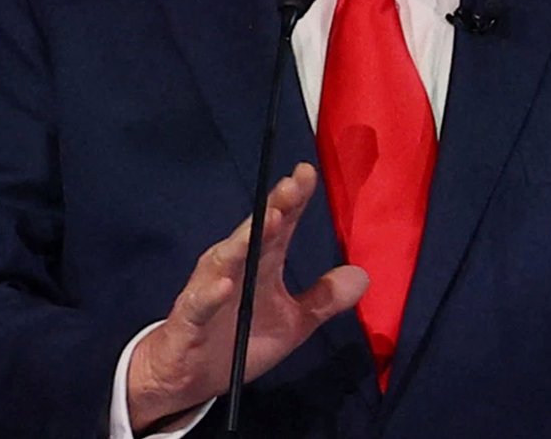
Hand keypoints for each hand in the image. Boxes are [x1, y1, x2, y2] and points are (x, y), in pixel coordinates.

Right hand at [126, 163, 367, 431]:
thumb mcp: (292, 323)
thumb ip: (323, 299)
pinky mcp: (188, 319)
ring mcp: (207, 292)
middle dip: (272, 210)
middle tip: (291, 186)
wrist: (186, 377)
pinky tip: (226, 284)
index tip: (306, 173)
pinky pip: (199, 304)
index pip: (278, 227)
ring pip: (224, 260)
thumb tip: (363, 274)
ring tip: (269, 220)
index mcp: (258, 266)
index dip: (293, 201)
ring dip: (245, 240)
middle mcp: (231, 270)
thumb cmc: (238, 340)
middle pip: (253, 235)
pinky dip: (211, 294)